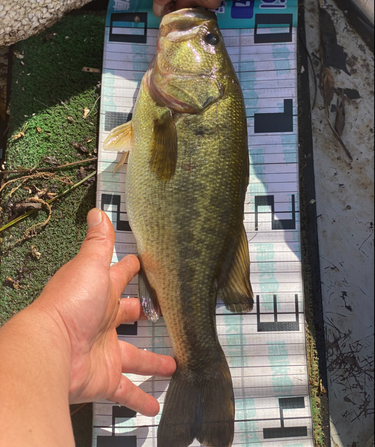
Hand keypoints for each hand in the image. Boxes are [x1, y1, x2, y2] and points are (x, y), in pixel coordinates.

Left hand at [33, 208, 175, 415]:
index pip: (121, 276)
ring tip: (174, 365)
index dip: (133, 269)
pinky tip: (154, 406)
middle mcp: (103, 321)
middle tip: (165, 316)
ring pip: (135, 357)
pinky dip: (140, 399)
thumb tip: (97, 212)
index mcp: (102, 292)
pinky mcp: (105, 378)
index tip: (146, 265)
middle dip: (144, 315)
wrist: (51, 349)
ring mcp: (105, 351)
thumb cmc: (72, 303)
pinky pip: (126, 390)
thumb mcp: (90, 266)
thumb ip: (98, 242)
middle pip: (129, 316)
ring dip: (152, 362)